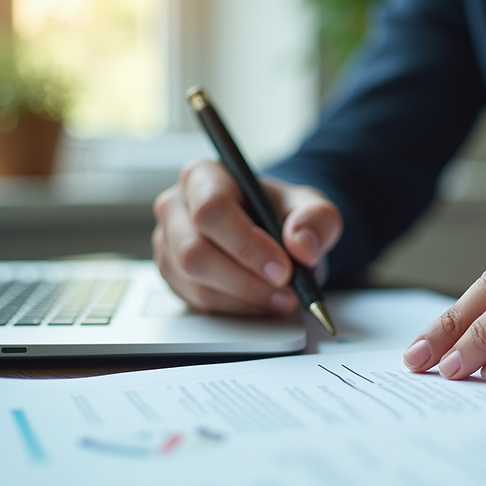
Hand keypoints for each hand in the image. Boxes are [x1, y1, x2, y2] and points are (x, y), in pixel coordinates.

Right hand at [152, 159, 341, 314]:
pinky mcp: (173, 276)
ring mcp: (169, 245)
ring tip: (282, 299)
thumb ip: (316, 219)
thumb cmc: (282, 213)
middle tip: (288, 292)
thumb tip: (303, 246)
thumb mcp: (312, 207)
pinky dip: (236, 309)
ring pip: (196, 284)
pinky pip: (198, 303)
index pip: (212, 210)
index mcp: (203, 176)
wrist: (272, 232)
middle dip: (247, 281)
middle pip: (195, 253)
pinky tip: (262, 302)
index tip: (283, 268)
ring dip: (245, 300)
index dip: (247, 244)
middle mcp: (176, 208)